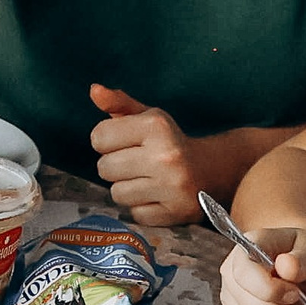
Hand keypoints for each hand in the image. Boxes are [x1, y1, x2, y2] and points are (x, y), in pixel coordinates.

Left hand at [89, 85, 225, 224]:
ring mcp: (172, 187)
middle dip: (115, 165)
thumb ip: (118, 103)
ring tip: (145, 180)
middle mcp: (165, 156)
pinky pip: (136, 214)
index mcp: (156, 126)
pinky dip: (142, 207)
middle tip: (135, 163)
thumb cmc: (169, 142)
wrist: (211, 170)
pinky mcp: (177, 212)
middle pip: (104, 168)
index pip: (99, 137)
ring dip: (127, 188)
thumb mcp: (148, 117)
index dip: (107, 141)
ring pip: (117, 193)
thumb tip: (94, 90)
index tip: (124, 143)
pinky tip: (157, 196)